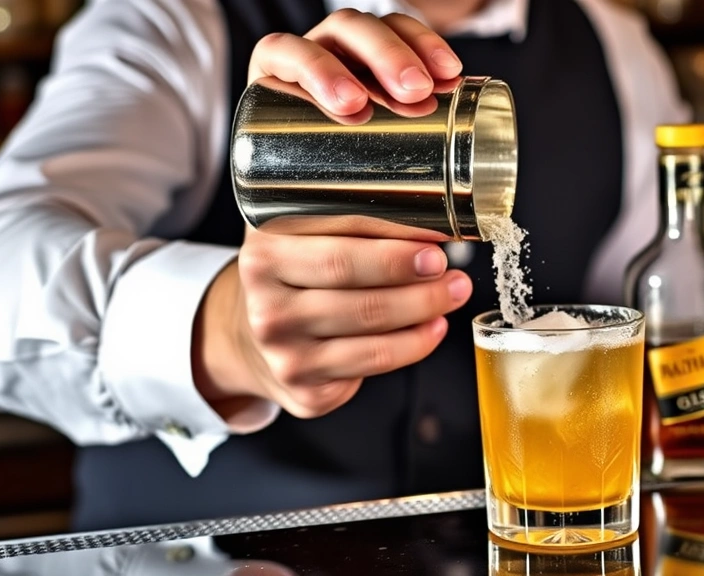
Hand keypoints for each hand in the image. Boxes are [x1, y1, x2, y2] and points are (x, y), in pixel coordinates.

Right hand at [192, 11, 470, 424]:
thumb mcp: (297, 232)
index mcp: (265, 246)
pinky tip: (433, 327)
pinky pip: (368, 365)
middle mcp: (264, 295)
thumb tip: (434, 185)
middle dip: (411, 271)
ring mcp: (281, 345)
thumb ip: (340, 206)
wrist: (248, 337)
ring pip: (366, 326)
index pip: (332, 237)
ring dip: (423, 308)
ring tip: (456, 292)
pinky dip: (411, 345)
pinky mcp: (301, 384)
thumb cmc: (294, 274)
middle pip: (349, 280)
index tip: (438, 232)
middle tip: (451, 263)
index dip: (391, 236)